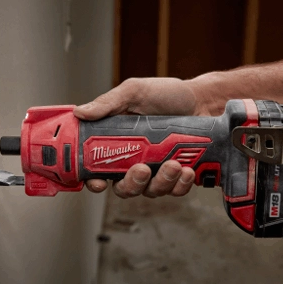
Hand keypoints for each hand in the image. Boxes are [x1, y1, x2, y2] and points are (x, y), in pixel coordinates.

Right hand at [74, 77, 200, 197]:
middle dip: (132, 184)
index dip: (94, 181)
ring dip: (161, 182)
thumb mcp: (134, 92)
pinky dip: (181, 184)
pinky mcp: (178, 176)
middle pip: (124, 188)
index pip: (98, 170)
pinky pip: (175, 190)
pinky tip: (186, 169)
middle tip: (143, 169)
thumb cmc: (167, 94)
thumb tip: (80, 113)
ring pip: (151, 191)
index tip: (99, 182)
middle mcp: (134, 161)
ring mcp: (157, 171)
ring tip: (174, 164)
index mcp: (117, 144)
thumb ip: (108, 103)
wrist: (202, 99)